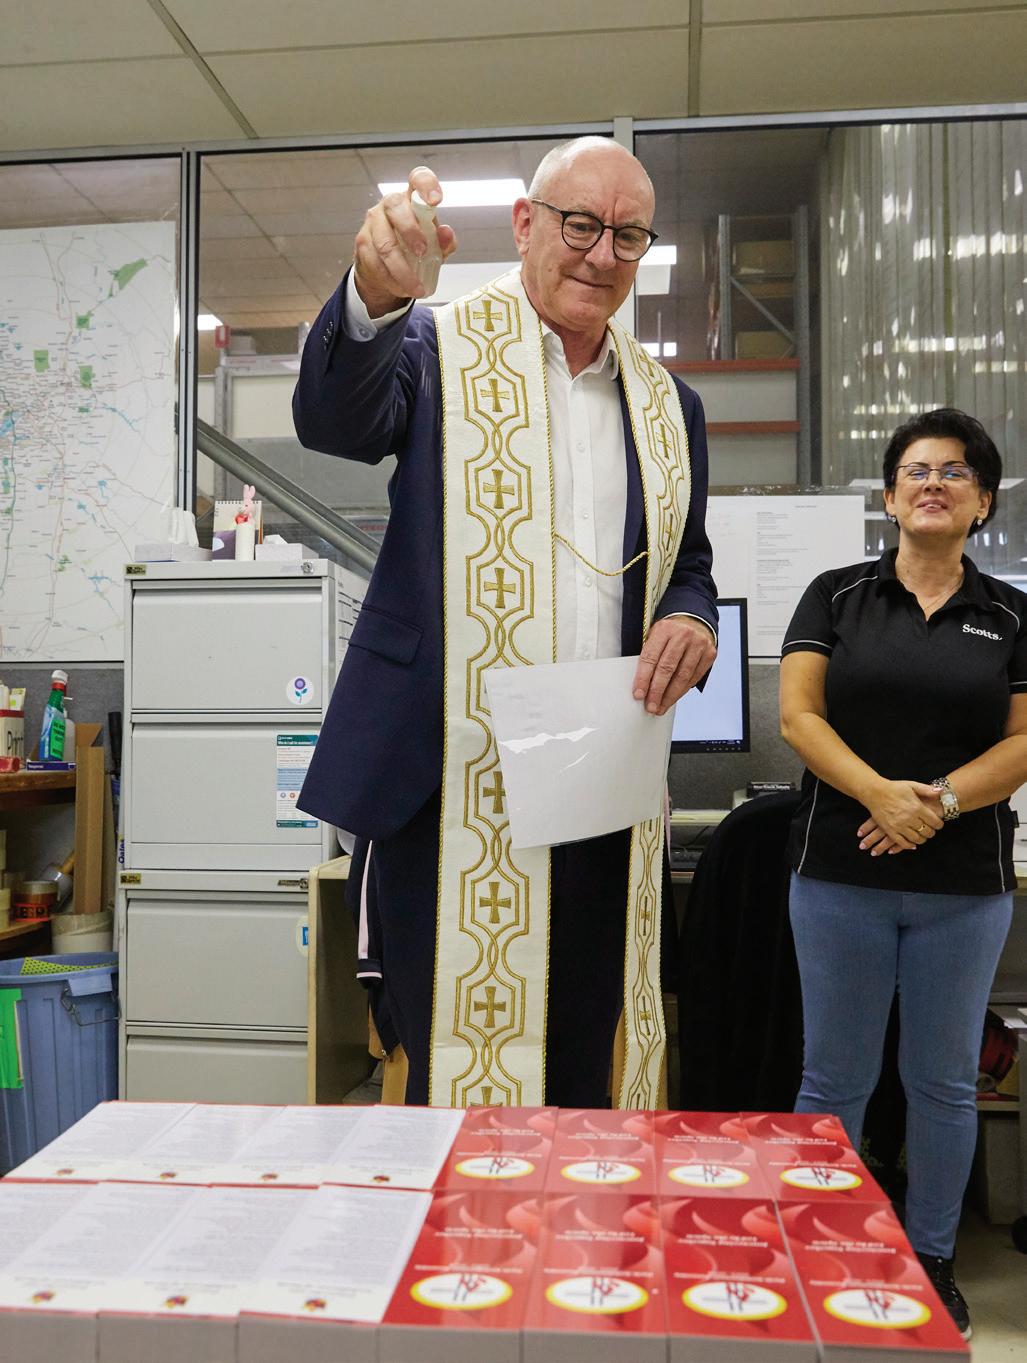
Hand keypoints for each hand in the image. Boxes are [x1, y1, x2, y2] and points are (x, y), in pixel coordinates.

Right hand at [352, 166, 457, 316]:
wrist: (386, 268)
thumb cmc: (414, 248)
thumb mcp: (434, 245)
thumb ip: (444, 241)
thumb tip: (446, 234)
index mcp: (412, 198)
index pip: (418, 179)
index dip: (426, 185)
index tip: (436, 200)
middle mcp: (390, 204)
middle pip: (395, 208)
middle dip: (410, 232)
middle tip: (423, 253)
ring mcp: (373, 222)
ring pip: (385, 243)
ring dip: (402, 270)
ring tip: (417, 288)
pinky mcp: (363, 243)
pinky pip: (376, 263)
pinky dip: (391, 280)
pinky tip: (402, 288)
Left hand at [632, 617, 716, 715]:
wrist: (694, 620)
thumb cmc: (670, 632)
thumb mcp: (655, 636)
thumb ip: (649, 656)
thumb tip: (641, 685)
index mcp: (664, 629)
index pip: (651, 657)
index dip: (643, 678)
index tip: (638, 694)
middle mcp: (683, 635)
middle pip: (667, 668)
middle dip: (657, 691)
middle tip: (651, 706)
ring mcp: (699, 644)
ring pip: (682, 676)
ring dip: (670, 695)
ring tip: (661, 707)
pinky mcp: (709, 654)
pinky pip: (694, 677)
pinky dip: (683, 690)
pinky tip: (674, 698)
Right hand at [857, 781, 943, 854]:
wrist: (874, 792)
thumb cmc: (893, 788)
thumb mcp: (912, 785)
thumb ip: (927, 790)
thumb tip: (941, 791)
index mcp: (917, 807)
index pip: (935, 822)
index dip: (939, 825)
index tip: (938, 824)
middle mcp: (909, 818)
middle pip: (927, 832)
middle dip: (931, 832)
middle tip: (930, 830)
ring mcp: (899, 826)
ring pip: (916, 839)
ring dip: (922, 839)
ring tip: (921, 836)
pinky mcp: (890, 830)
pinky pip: (902, 843)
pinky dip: (909, 845)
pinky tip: (912, 844)